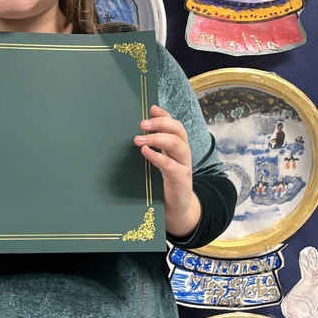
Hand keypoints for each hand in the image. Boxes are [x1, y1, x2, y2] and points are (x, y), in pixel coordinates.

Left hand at [134, 104, 200, 239]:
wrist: (176, 209)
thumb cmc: (163, 184)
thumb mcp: (158, 162)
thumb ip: (151, 148)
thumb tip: (134, 133)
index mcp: (177, 146)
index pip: (174, 125)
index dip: (164, 115)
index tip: (151, 108)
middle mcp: (182, 153)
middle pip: (178, 130)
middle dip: (161, 123)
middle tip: (142, 124)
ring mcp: (183, 165)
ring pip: (176, 144)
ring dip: (157, 138)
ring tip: (139, 140)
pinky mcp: (180, 180)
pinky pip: (170, 165)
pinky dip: (158, 157)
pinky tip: (146, 153)